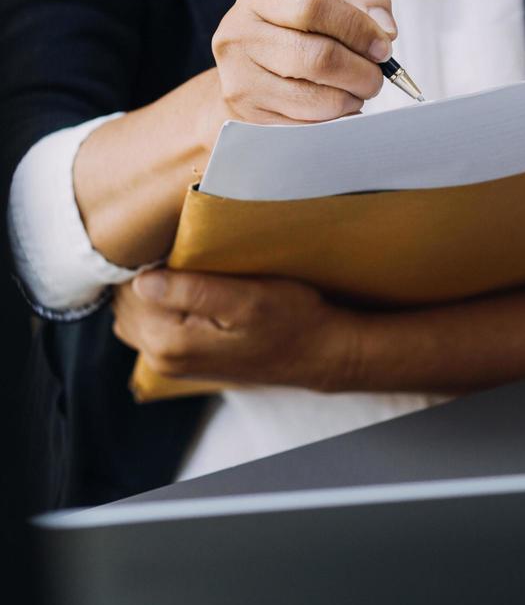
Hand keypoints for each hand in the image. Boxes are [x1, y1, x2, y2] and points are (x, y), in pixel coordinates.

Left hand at [113, 270, 360, 390]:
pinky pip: (150, 326)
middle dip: (145, 274)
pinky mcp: (182, 360)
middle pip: (125, 303)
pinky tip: (188, 290)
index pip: (129, 288)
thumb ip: (193, 291)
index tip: (173, 241)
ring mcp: (170, 363)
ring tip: (184, 269)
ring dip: (151, 291)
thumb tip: (142, 280)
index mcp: (170, 341)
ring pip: (134, 314)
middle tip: (179, 250)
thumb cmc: (293, 320)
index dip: (147, 259)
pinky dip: (160, 306)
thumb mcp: (249, 299)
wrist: (319, 353)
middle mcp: (161, 358)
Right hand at [208, 0, 398, 133]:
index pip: (312, 7)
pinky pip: (309, 124)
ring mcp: (241, 79)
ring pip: (317, 98)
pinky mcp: (250, 116)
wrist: (250, 67)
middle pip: (319, 58)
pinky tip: (336, 103)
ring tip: (357, 89)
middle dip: (362, 72)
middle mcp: (241, 35)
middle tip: (376, 75)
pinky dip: (336, 117)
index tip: (382, 45)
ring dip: (352, 98)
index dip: (357, 28)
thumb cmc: (297, 29)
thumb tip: (386, 32)